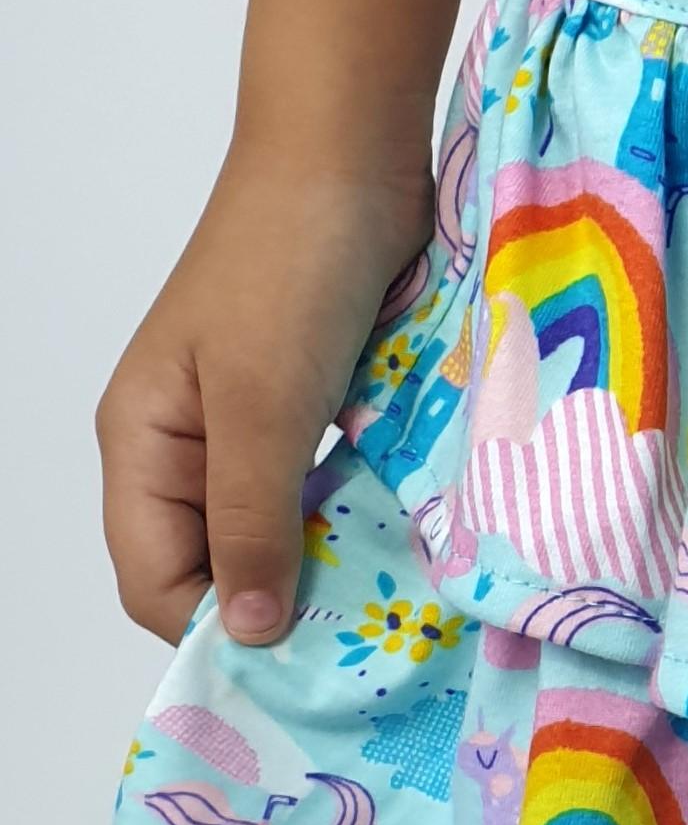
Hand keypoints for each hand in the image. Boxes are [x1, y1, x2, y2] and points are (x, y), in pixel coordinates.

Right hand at [98, 144, 431, 648]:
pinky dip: (358, 517)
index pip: (155, 578)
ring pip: (278, 530)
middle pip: (216, 563)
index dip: (215, 630)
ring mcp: (255, 424)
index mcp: (142, 445)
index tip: (299, 669)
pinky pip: (326, 487)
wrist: (351, 155)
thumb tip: (241, 631)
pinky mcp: (317, 404)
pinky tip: (409, 544)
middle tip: (359, 651)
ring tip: (391, 608)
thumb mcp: (263, 404)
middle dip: (278, 605)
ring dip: (328, 565)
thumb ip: (252, 517)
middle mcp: (190, 445)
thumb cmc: (288, 265)